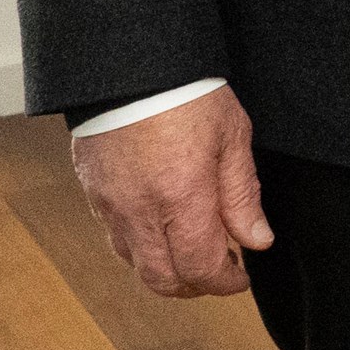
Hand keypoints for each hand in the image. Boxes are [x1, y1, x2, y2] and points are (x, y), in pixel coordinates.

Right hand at [72, 85, 270, 298]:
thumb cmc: (186, 91)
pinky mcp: (92, 193)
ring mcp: (110, 205)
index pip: (201, 268)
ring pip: (135, 264)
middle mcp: (140, 210)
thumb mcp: (232, 136)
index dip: (225, 282)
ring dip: (166, 269)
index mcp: (181, 197)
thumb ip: (242, 194)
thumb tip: (257, 240)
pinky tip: (163, 226)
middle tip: (219, 270)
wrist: (130, 63)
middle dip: (194, 286)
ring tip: (193, 249)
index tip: (241, 276)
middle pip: (163, 280)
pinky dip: (141, 246)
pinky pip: (116, 237)